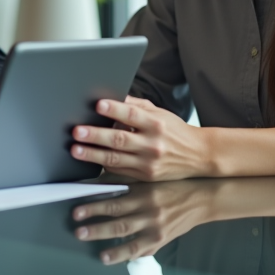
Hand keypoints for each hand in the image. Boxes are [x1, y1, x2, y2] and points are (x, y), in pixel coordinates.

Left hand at [70, 96, 211, 180]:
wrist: (198, 155)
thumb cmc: (174, 131)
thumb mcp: (159, 113)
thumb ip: (136, 106)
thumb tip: (111, 98)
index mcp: (156, 123)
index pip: (132, 114)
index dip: (114, 109)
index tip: (98, 105)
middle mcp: (152, 143)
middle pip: (120, 139)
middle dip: (96, 135)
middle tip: (77, 132)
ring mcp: (148, 162)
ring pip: (116, 158)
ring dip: (93, 154)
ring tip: (76, 149)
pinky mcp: (145, 176)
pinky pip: (120, 171)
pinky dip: (103, 165)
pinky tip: (90, 160)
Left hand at [70, 181, 217, 263]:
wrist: (201, 199)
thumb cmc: (171, 187)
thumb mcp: (148, 180)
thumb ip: (126, 184)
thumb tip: (98, 186)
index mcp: (144, 192)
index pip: (114, 199)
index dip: (94, 205)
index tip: (77, 209)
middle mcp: (149, 210)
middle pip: (117, 220)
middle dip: (95, 226)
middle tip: (78, 230)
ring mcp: (156, 227)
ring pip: (126, 236)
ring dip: (105, 240)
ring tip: (89, 242)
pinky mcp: (162, 239)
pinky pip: (139, 250)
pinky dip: (123, 254)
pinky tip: (109, 257)